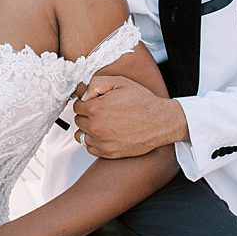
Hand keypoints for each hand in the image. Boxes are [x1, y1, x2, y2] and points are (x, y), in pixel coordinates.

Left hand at [73, 76, 187, 157]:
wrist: (160, 122)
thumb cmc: (142, 102)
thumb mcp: (119, 82)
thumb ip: (96, 83)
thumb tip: (83, 93)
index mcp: (96, 109)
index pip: (76, 106)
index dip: (86, 102)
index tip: (94, 102)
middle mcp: (96, 127)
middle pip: (78, 120)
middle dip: (86, 114)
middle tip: (101, 111)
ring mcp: (101, 142)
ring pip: (81, 135)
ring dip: (88, 128)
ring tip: (102, 122)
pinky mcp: (108, 153)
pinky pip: (90, 148)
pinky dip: (94, 141)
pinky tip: (105, 133)